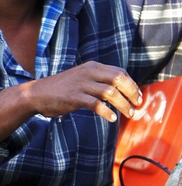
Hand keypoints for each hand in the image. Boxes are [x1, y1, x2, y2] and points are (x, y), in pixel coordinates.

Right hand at [22, 62, 143, 123]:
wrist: (38, 93)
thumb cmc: (64, 88)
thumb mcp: (84, 79)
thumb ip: (101, 82)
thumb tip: (122, 92)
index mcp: (93, 67)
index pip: (120, 72)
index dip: (132, 85)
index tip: (138, 97)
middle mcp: (89, 72)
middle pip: (118, 80)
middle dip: (131, 93)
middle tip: (137, 106)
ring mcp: (81, 84)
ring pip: (110, 92)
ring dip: (123, 104)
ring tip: (128, 114)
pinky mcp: (74, 96)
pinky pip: (96, 104)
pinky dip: (106, 112)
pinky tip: (111, 118)